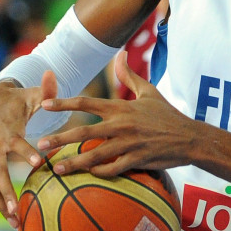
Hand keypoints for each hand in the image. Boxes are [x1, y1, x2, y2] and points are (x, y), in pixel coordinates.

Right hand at [0, 73, 56, 228]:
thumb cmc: (19, 101)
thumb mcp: (33, 94)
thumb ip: (46, 89)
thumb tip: (53, 73)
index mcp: (8, 130)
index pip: (16, 143)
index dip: (25, 152)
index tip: (39, 162)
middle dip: (6, 192)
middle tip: (18, 208)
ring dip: (0, 203)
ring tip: (15, 221)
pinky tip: (9, 216)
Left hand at [36, 52, 196, 176]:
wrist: (190, 137)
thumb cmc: (167, 114)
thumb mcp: (149, 91)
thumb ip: (129, 75)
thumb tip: (119, 54)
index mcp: (122, 107)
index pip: (87, 103)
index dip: (65, 103)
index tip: (46, 105)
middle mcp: (122, 124)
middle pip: (84, 132)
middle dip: (60, 139)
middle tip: (40, 144)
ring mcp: (129, 143)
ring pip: (95, 155)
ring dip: (74, 163)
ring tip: (57, 169)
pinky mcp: (137, 159)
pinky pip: (113, 168)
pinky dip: (100, 172)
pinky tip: (89, 175)